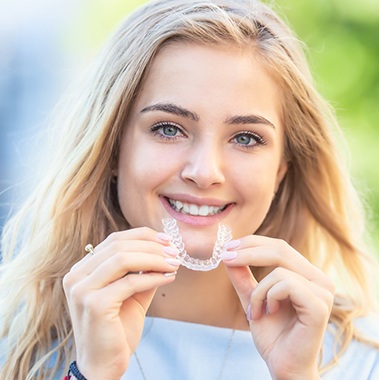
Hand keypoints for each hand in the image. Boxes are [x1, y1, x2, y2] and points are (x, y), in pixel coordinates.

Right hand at [63, 227, 179, 379]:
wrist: (104, 365)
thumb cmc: (117, 329)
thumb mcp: (132, 293)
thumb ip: (142, 271)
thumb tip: (165, 250)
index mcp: (82, 270)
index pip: (114, 240)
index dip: (143, 236)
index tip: (167, 240)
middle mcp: (76, 276)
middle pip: (119, 245)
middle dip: (152, 246)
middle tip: (175, 252)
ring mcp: (82, 289)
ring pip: (123, 259)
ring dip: (155, 258)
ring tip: (174, 263)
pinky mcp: (94, 304)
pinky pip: (131, 282)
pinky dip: (154, 277)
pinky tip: (169, 278)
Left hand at [222, 236, 334, 379]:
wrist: (283, 366)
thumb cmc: (272, 335)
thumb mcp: (252, 299)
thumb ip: (243, 277)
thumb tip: (229, 253)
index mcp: (307, 275)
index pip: (279, 247)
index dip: (252, 243)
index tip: (228, 247)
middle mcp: (319, 279)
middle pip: (280, 249)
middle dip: (248, 251)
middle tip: (226, 258)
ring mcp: (323, 292)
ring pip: (279, 270)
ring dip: (258, 291)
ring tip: (255, 311)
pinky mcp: (320, 305)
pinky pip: (286, 284)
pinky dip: (268, 297)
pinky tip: (269, 313)